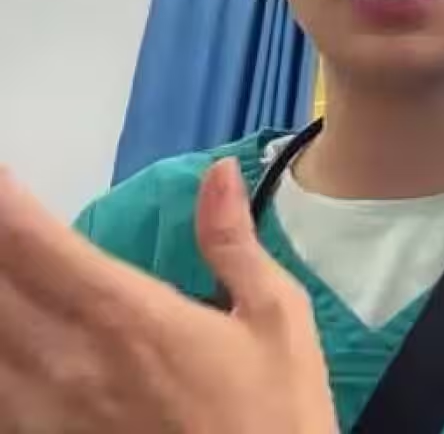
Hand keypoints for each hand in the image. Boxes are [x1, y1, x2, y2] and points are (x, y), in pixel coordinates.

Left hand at [0, 159, 336, 433]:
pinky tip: (11, 333)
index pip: (32, 242)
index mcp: (127, 317)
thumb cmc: (276, 416)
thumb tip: (219, 173)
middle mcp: (66, 360)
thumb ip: (234, 243)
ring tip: (4, 268)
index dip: (0, 198)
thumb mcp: (277, 320)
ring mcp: (40, 412)